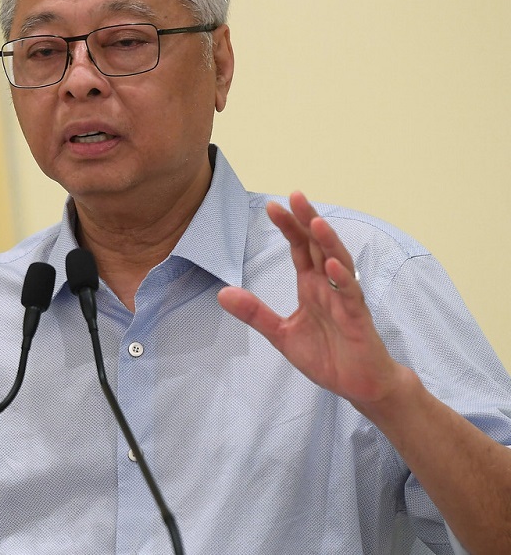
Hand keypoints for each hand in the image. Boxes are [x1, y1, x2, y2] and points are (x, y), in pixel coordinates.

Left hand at [217, 191, 405, 409]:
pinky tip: (333, 267)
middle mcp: (329, 287)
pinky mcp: (358, 320)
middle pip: (319, 246)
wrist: (359, 385)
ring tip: (315, 222)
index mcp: (311, 286)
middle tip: (295, 195)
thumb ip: (255, 313)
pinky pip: (351, 297)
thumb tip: (221, 293)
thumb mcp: (281, 335)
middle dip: (308, 220)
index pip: (299, 249)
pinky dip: (343, 281)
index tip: (273, 205)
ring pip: (339, 263)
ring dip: (328, 242)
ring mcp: (345, 300)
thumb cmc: (327, 356)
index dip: (288, 227)